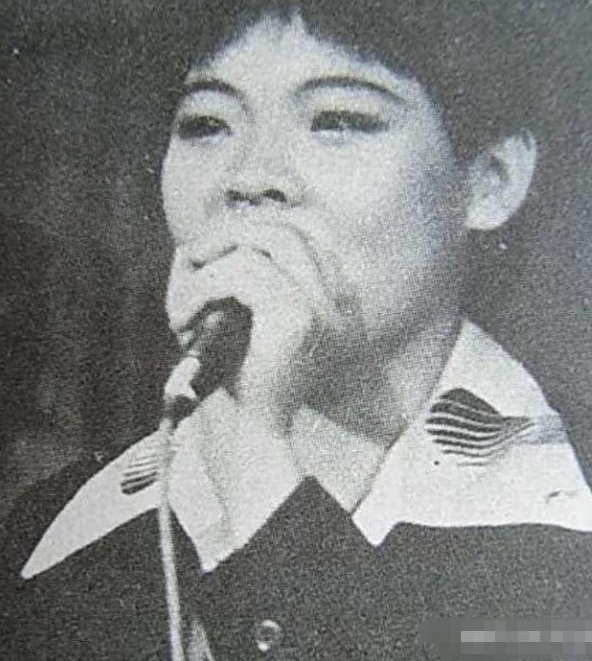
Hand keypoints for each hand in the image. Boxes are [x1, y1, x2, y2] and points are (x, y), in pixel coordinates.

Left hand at [166, 216, 344, 419]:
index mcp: (327, 303)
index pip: (306, 236)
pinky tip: (183, 317)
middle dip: (232, 231)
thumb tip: (193, 245)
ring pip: (265, 242)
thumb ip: (229, 283)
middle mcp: (332, 301)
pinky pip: (242, 273)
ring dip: (213, 258)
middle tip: (192, 255)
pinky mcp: (294, 318)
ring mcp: (318, 307)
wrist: (250, 439)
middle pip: (288, 229)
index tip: (216, 248)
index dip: (258, 228)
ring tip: (184, 296)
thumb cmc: (239, 386)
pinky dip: (202, 286)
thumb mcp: (237, 325)